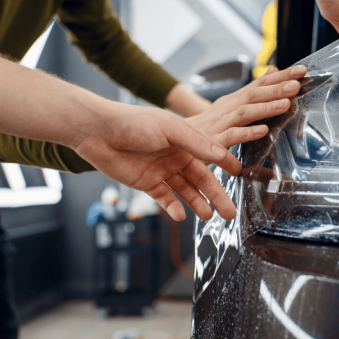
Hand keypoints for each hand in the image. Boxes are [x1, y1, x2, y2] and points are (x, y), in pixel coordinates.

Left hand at [71, 104, 241, 221]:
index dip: (225, 164)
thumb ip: (196, 143)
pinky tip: (181, 215)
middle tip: (230, 212)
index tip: (240, 174)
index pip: (210, 155)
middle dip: (216, 195)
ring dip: (197, 203)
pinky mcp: (145, 183)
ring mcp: (160, 170)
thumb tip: (220, 153)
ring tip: (209, 216)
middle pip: (200, 179)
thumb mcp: (170, 129)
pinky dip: (173, 207)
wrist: (98, 132)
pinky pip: (164, 198)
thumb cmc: (133, 122)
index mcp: (184, 140)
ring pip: (185, 191)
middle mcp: (175, 156)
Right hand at [187, 65, 306, 148]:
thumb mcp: (231, 104)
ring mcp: (221, 123)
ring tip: (285, 103)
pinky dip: (248, 133)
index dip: (280, 76)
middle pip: (253, 94)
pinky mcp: (215, 141)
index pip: (259, 83)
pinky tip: (262, 131)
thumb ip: (253, 90)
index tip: (301, 70)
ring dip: (265, 107)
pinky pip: (232, 136)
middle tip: (297, 83)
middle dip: (276, 88)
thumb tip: (273, 71)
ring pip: (245, 112)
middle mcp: (228, 108)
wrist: (178, 140)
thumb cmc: (208, 125)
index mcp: (234, 99)